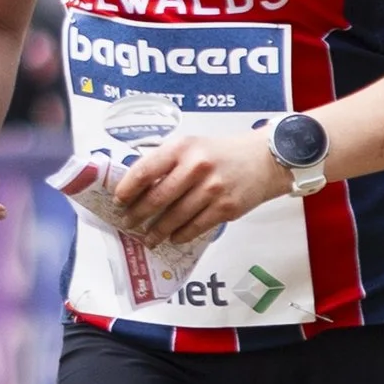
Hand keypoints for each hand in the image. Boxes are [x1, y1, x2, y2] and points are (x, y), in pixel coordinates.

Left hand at [110, 127, 288, 243]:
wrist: (264, 159)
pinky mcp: (225, 208)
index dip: (128, 189)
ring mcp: (212, 189)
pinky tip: (173, 238)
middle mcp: (196, 167)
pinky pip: (195, 227)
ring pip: (175, 217)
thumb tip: (136, 185)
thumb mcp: (191, 146)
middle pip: (157, 198)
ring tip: (148, 237)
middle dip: (138, 214)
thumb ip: (166, 162)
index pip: (145, 170)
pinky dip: (180, 235)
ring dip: (157, 231)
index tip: (119, 200)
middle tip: (128, 222)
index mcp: (182, 148)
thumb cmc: (222, 153)